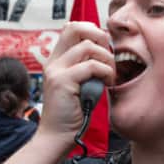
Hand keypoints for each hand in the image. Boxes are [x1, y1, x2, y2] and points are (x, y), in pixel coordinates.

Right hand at [36, 22, 115, 149]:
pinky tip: (108, 83)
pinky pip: (91, 66)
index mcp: (57, 59)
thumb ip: (87, 67)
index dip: (92, 31)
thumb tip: (106, 51)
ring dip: (107, 58)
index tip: (106, 47)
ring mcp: (56, 70)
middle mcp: (54, 61)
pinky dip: (105, 72)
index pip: (71, 28)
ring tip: (110, 74)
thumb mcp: (82, 83)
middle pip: (75, 28)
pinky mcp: (62, 81)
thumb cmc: (73, 112)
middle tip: (110, 55)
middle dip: (100, 37)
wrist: (57, 136)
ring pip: (88, 46)